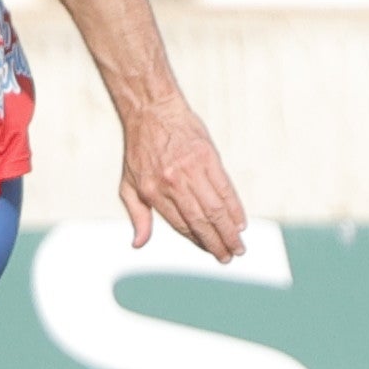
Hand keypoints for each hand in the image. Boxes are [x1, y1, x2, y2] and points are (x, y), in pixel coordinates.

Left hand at [118, 96, 246, 262]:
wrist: (152, 112)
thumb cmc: (139, 151)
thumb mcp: (128, 184)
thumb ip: (137, 215)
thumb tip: (138, 243)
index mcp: (153, 191)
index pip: (181, 225)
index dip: (198, 241)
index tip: (210, 252)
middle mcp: (173, 183)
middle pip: (201, 220)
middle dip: (217, 242)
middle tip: (229, 256)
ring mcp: (192, 170)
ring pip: (215, 208)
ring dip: (229, 230)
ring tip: (238, 245)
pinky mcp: (208, 158)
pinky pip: (225, 188)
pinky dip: (235, 207)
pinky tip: (240, 221)